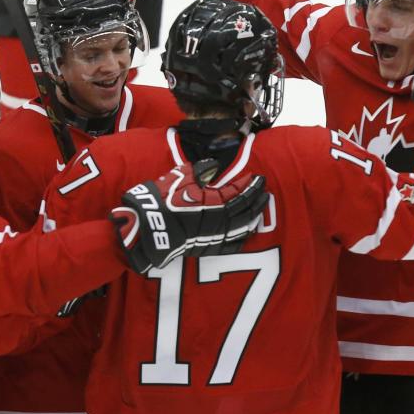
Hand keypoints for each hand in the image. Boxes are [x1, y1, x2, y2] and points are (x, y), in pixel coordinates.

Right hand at [111, 159, 268, 273]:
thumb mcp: (181, 176)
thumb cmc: (163, 199)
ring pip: (243, 228)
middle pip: (246, 210)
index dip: (251, 184)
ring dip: (253, 217)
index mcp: (216, 201)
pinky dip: (242, 238)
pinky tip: (248, 233)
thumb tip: (212, 166)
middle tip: (265, 192)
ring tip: (259, 210)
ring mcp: (215, 235)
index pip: (240, 192)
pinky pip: (232, 244)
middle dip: (257, 200)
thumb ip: (200, 170)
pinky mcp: (208, 247)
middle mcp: (220, 220)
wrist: (148, 227)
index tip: (258, 178)